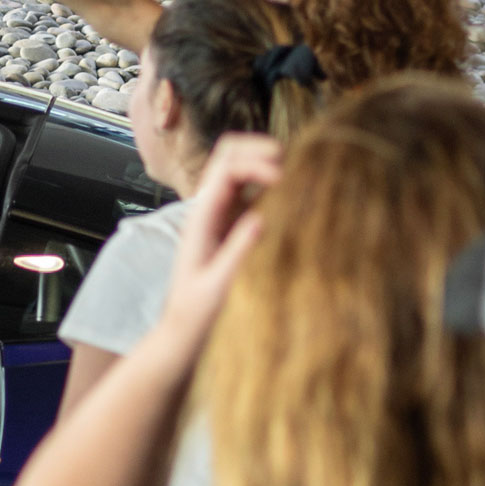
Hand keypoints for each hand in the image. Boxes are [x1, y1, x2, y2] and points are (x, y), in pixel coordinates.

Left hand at [155, 133, 282, 358]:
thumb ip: (238, 253)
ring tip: (300, 176)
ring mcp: (223, 216)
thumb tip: (261, 218)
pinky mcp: (235, 228)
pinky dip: (275, 188)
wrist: (183, 336)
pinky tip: (297, 200)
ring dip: (268, 164)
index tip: (282, 177)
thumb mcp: (218, 287)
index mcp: (202, 216)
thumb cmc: (197, 315)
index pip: (226, 167)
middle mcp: (211, 209)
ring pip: (243, 170)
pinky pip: (254, 194)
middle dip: (260, 149)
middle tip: (295, 162)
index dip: (256, 162)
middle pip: (230, 155)